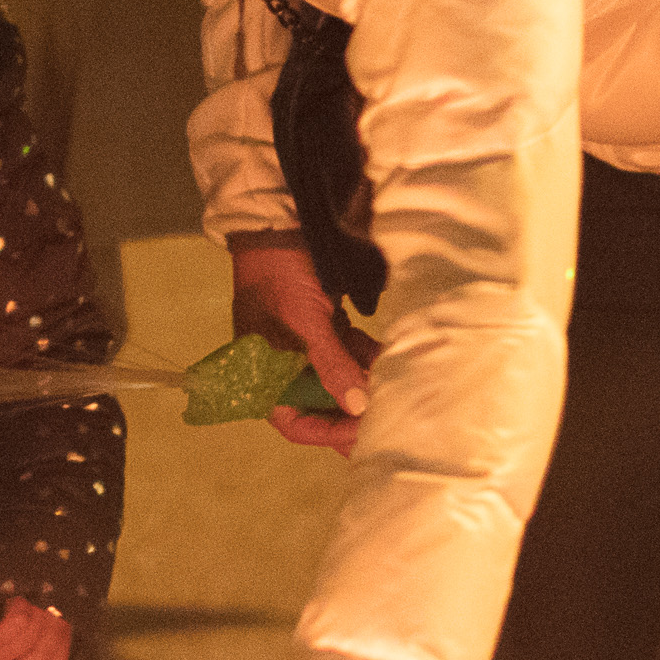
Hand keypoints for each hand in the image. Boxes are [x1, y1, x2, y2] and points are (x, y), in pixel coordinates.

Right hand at [227, 239, 373, 450]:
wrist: (278, 225)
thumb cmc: (280, 275)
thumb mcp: (306, 323)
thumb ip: (331, 365)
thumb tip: (358, 407)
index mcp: (263, 375)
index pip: (295, 422)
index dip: (328, 433)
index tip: (361, 433)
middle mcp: (283, 368)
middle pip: (320, 406)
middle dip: (352, 414)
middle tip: (387, 424)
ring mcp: (305, 347)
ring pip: (339, 379)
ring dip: (365, 385)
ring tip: (396, 391)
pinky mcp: (324, 327)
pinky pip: (348, 352)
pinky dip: (368, 357)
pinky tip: (392, 360)